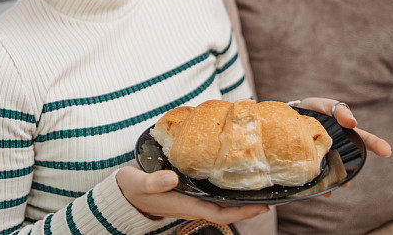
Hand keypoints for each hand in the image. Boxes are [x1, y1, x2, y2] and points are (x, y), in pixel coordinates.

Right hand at [116, 166, 270, 223]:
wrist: (122, 194)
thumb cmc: (131, 188)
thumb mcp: (138, 182)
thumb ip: (153, 181)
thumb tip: (172, 177)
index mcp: (184, 205)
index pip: (219, 214)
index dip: (242, 212)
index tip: (262, 206)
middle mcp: (192, 206)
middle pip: (226, 211)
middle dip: (249, 206)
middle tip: (270, 194)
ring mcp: (191, 201)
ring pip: (221, 204)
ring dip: (239, 198)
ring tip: (257, 185)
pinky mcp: (188, 194)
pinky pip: (212, 197)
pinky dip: (226, 191)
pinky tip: (232, 179)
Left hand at [296, 97, 391, 197]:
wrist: (285, 118)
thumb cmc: (311, 110)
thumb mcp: (323, 105)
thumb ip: (338, 110)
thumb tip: (353, 122)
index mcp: (346, 135)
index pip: (364, 141)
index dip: (377, 145)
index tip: (387, 151)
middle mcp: (338, 149)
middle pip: (348, 163)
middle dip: (348, 174)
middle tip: (346, 183)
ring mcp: (324, 158)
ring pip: (333, 173)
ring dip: (333, 181)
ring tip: (332, 187)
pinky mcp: (310, 164)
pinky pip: (316, 177)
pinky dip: (318, 184)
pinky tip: (317, 190)